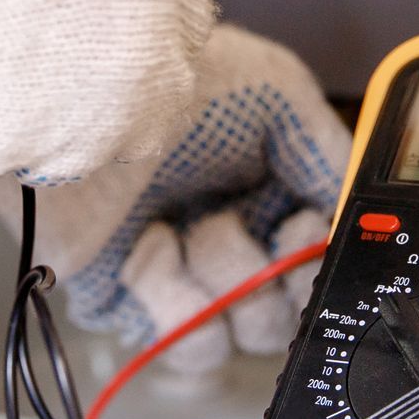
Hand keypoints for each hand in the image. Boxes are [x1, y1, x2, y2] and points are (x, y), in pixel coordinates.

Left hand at [0, 26, 349, 377]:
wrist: (70, 103)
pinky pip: (187, 342)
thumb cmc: (162, 77)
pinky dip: (178, 301)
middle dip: (276, 275)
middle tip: (243, 228)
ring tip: (187, 228)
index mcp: (267, 190)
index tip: (299, 224)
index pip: (321, 259)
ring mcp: (182, 274)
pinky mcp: (133, 304)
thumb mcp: (276, 89)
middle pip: (291, 311)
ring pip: (246, 333)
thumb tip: (348, 213)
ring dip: (227, 281)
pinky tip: (152, 248)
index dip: (319, 254)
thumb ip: (329, 153)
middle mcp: (230, 235)